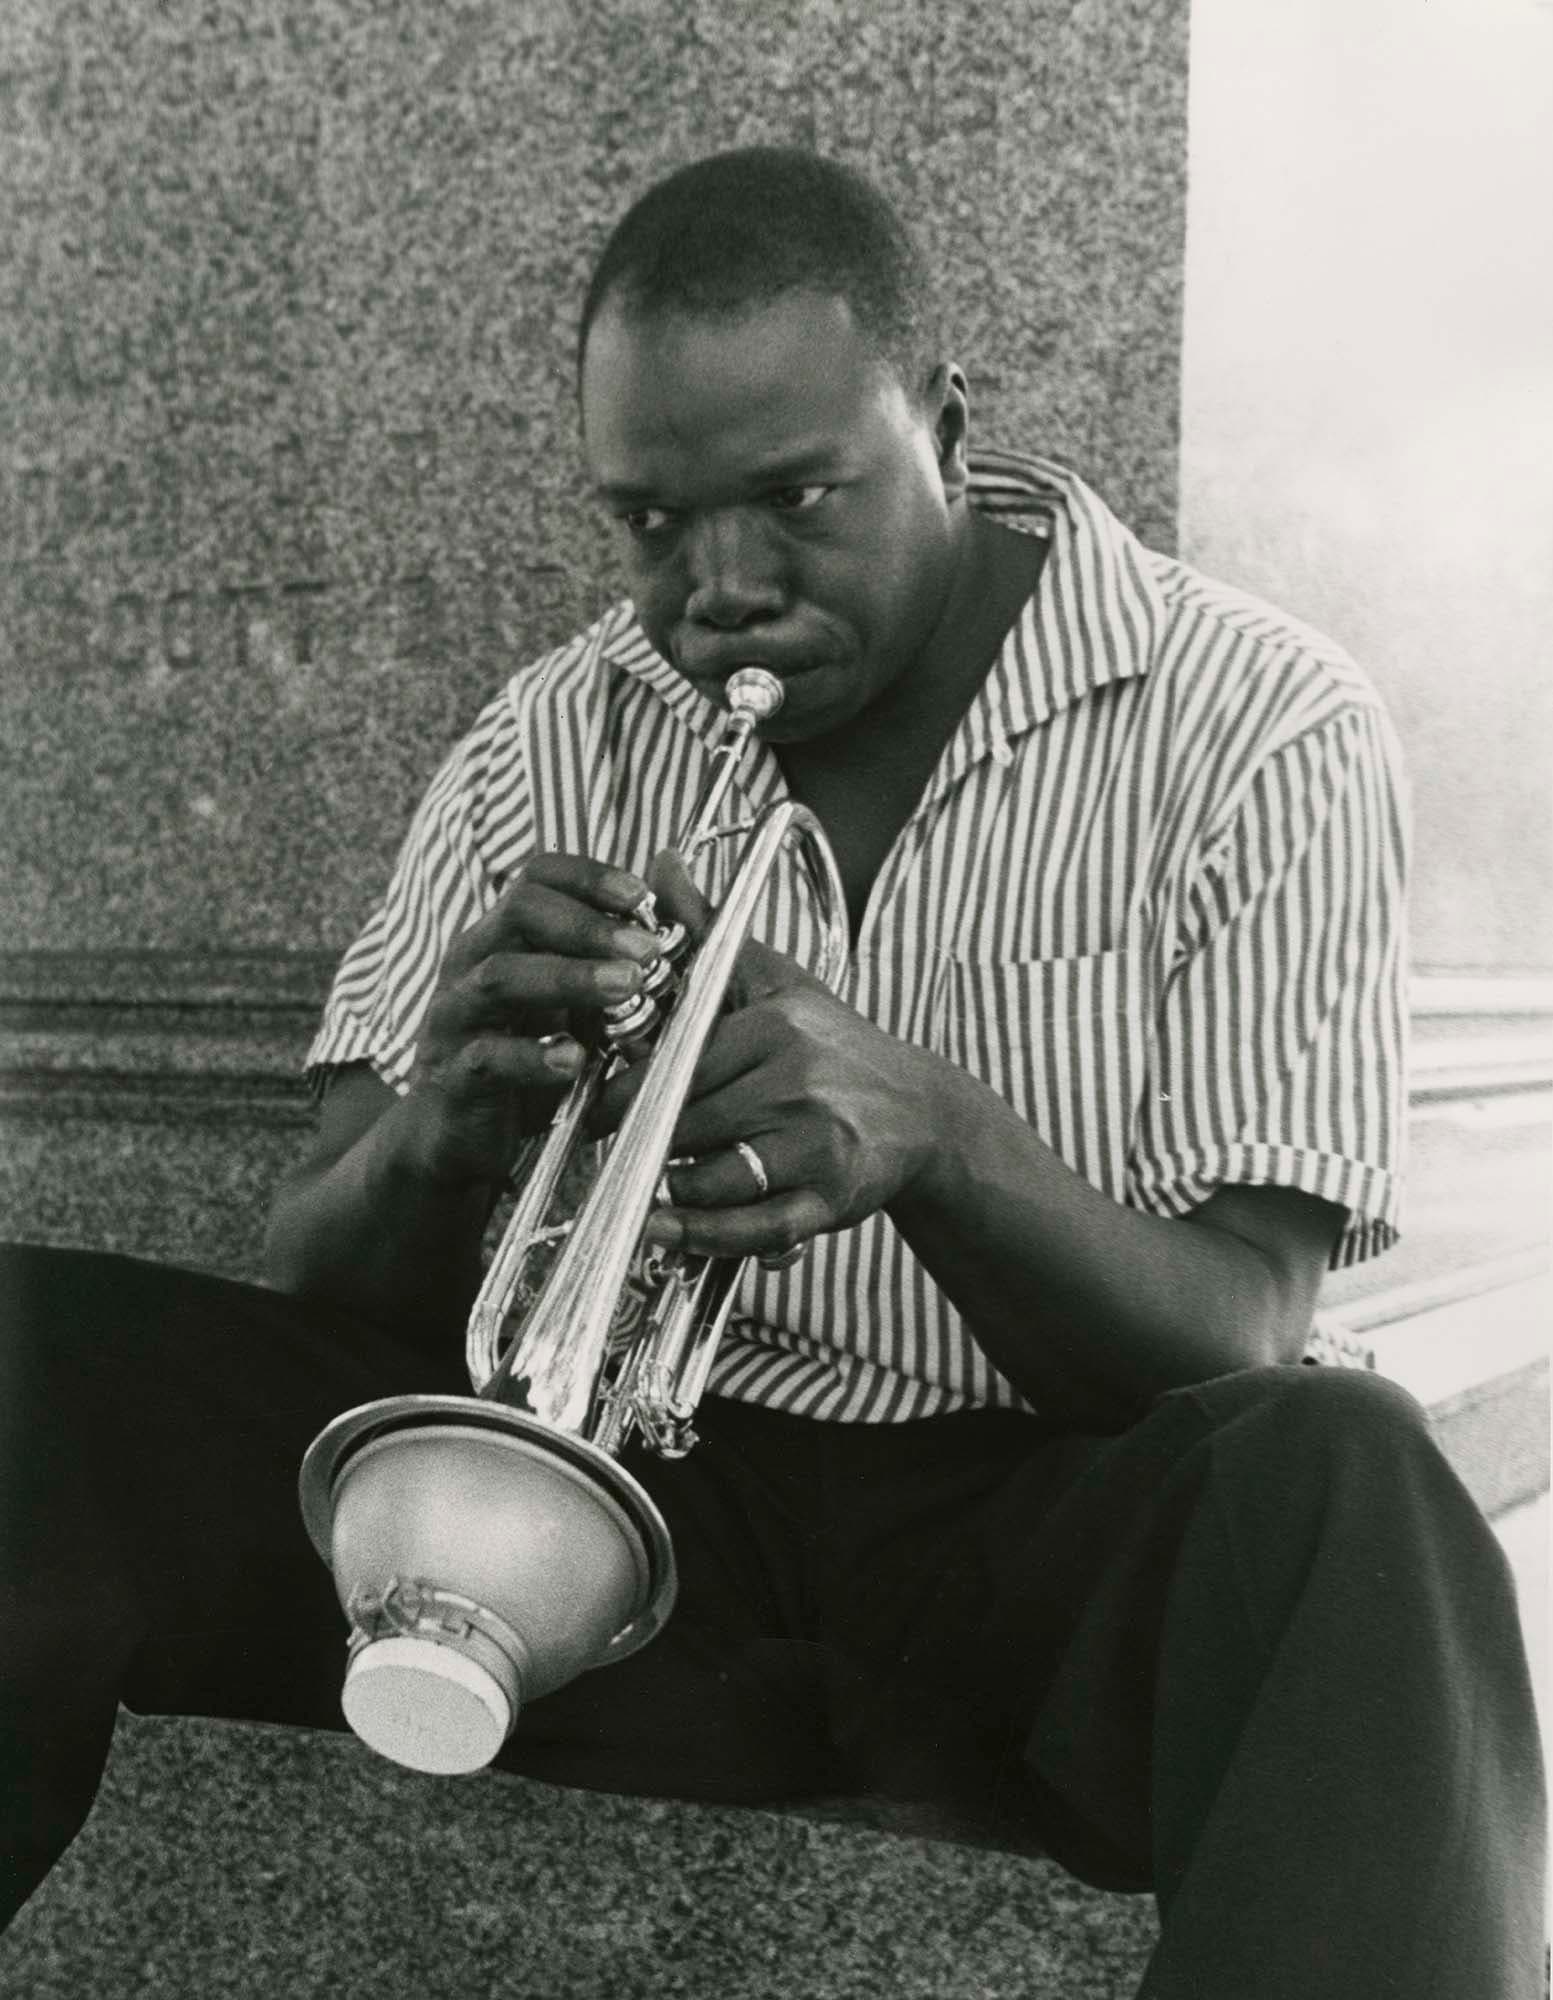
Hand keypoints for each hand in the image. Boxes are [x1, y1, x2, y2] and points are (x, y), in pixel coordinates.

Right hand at [404, 854, 663, 1184]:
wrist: (457, 1139)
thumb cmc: (524, 1064)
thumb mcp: (572, 1009)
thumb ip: (612, 968)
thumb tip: (674, 922)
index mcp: (500, 939)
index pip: (535, 879)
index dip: (589, 878)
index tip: (642, 896)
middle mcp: (471, 965)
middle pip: (519, 912)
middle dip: (589, 924)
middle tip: (647, 948)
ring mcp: (456, 1018)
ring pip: (500, 976)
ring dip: (570, 977)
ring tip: (627, 986)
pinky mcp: (454, 1076)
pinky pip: (488, 1057)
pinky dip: (534, 1057)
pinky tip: (575, 1059)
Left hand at [600, 853, 940, 1258]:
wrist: (919, 1111)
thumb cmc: (831, 1043)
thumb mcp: (772, 978)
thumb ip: (707, 929)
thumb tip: (661, 860)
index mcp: (774, 1026)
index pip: (672, 1065)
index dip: (624, 1094)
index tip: (600, 1109)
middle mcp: (797, 1081)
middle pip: (682, 1123)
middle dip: (639, 1143)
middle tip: (611, 1153)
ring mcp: (816, 1142)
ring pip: (710, 1178)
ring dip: (667, 1192)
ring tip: (644, 1190)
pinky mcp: (832, 1197)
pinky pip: (753, 1227)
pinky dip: (703, 1236)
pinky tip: (668, 1232)